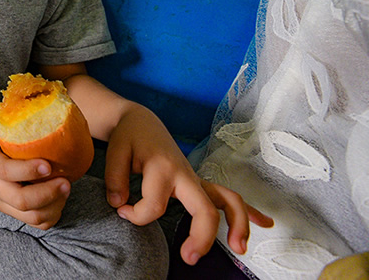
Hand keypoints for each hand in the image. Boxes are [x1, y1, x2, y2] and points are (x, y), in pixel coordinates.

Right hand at [0, 123, 71, 228]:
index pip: (6, 171)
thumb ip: (10, 118)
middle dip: (48, 193)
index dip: (28, 170)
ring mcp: (2, 203)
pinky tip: (60, 199)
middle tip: (66, 181)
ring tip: (66, 188)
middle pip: (21, 201)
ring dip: (53, 206)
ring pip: (30, 216)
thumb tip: (39, 99)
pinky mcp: (11, 213)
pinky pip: (35, 223)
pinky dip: (52, 215)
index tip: (48, 163)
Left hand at [103, 106, 272, 264]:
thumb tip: (120, 203)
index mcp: (163, 167)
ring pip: (229, 200)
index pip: (154, 205)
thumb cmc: (130, 137)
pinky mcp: (200, 183)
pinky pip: (230, 197)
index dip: (135, 215)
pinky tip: (266, 223)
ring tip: (239, 248)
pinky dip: (249, 210)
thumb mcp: (115, 151)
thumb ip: (115, 178)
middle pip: (205, 208)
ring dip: (238, 224)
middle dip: (202, 236)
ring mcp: (196, 179)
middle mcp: (185, 174)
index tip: (122, 211)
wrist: (143, 122)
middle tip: (189, 258)